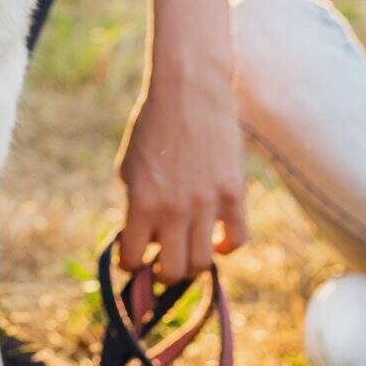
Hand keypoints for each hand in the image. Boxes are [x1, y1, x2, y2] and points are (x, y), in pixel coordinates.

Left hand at [116, 61, 246, 281]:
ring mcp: (206, 203)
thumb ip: (133, 204)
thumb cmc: (153, 126)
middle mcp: (173, 209)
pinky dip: (227, 248)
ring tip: (187, 251)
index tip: (135, 258)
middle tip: (162, 263)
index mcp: (140, 202)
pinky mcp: (233, 194)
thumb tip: (143, 238)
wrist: (189, 91)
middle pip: (171, 271)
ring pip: (202, 262)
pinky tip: (217, 240)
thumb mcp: (128, 165)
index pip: (132, 259)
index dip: (131, 264)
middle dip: (162, 274)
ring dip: (192, 263)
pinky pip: (237, 239)